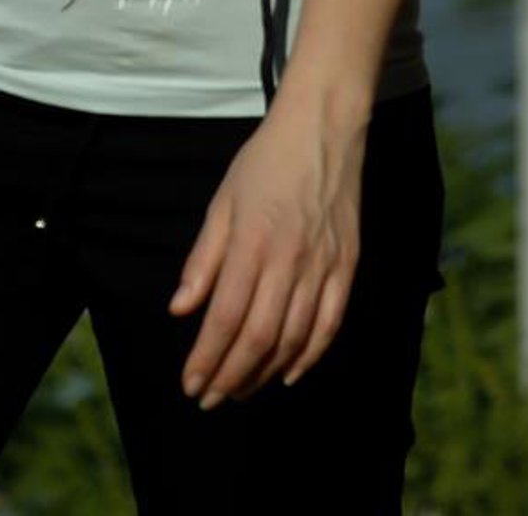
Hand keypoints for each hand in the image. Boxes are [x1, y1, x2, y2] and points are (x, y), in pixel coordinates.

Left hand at [168, 90, 368, 405]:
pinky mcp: (347, 266)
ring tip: (241, 390)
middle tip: (210, 398)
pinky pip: (329, 324)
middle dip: (231, 376)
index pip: (225, 317)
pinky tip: (289, 373)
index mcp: (252, 242)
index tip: (191, 384)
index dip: (207, 358)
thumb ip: (203, 259)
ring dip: (264, 373)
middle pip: (258, 337)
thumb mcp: (222, 201)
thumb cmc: (265, 162)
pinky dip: (310, 356)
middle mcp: (289, 260)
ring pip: (293, 338)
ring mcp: (322, 266)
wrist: (323, 128)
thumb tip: (180, 310)